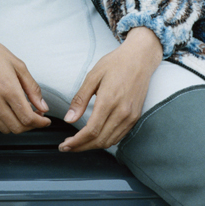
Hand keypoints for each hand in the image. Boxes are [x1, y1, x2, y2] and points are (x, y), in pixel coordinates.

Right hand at [0, 25, 49, 133]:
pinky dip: (2, 120)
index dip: (40, 122)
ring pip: (5, 129)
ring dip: (16, 124)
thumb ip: (33, 89)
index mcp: (8, 89)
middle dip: (30, 125)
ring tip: (20, 111)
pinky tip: (6, 108)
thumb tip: (43, 107)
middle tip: (35, 116)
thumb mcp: (19, 66)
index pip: (28, 118)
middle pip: (17, 128)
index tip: (45, 120)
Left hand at [59, 27, 162, 151]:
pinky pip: (119, 136)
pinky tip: (94, 138)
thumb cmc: (115, 63)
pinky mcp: (135, 116)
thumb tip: (68, 119)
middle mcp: (122, 112)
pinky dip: (105, 141)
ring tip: (77, 144)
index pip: (91, 131)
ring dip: (92, 146)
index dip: (76, 142)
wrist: (140, 58)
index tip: (64, 145)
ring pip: (110, 141)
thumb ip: (80, 99)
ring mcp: (131, 116)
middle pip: (100, 140)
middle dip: (81, 147)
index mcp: (109, 101)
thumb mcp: (92, 77)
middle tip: (66, 147)